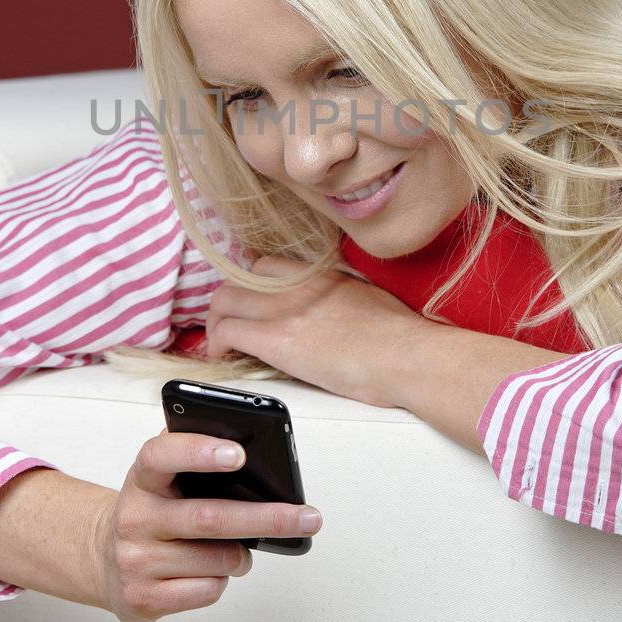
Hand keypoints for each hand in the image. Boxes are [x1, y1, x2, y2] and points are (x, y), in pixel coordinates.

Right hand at [94, 429, 322, 621]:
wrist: (106, 559)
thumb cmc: (154, 509)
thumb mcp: (162, 476)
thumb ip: (194, 452)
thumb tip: (248, 438)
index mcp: (142, 478)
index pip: (161, 456)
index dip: (199, 452)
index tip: (240, 454)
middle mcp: (134, 517)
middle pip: (208, 518)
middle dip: (266, 518)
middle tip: (307, 516)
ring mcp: (135, 560)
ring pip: (216, 560)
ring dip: (241, 557)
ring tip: (239, 551)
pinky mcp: (142, 598)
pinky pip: (206, 591)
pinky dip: (222, 581)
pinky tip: (209, 572)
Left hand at [204, 253, 429, 407]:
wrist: (406, 355)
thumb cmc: (400, 336)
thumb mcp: (368, 296)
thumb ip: (340, 294)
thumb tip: (334, 307)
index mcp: (319, 273)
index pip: (266, 265)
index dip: (250, 285)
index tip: (249, 303)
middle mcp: (296, 284)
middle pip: (238, 280)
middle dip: (225, 304)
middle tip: (226, 325)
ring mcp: (284, 309)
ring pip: (223, 302)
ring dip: (216, 323)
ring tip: (220, 343)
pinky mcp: (277, 340)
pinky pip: (227, 332)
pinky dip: (217, 344)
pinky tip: (222, 356)